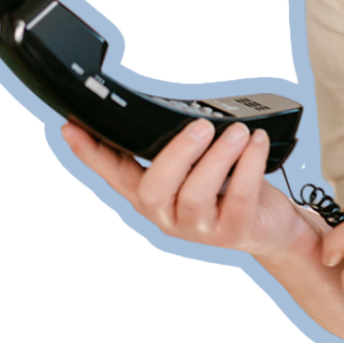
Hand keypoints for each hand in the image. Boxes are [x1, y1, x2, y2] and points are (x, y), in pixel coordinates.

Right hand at [60, 118, 323, 265]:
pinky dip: (250, 164)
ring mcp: (199, 228)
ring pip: (196, 193)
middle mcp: (168, 215)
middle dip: (176, 153)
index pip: (113, 174)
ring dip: (218, 156)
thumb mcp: (198, 168)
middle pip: (154, 189)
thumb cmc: (233, 191)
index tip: (72, 127)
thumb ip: (179, 149)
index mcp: (154, 196)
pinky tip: (256, 144)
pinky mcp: (233, 232)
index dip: (91, 153)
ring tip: (238, 132)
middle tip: (201, 126)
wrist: (271, 228)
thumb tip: (171, 110)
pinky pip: (239, 196)